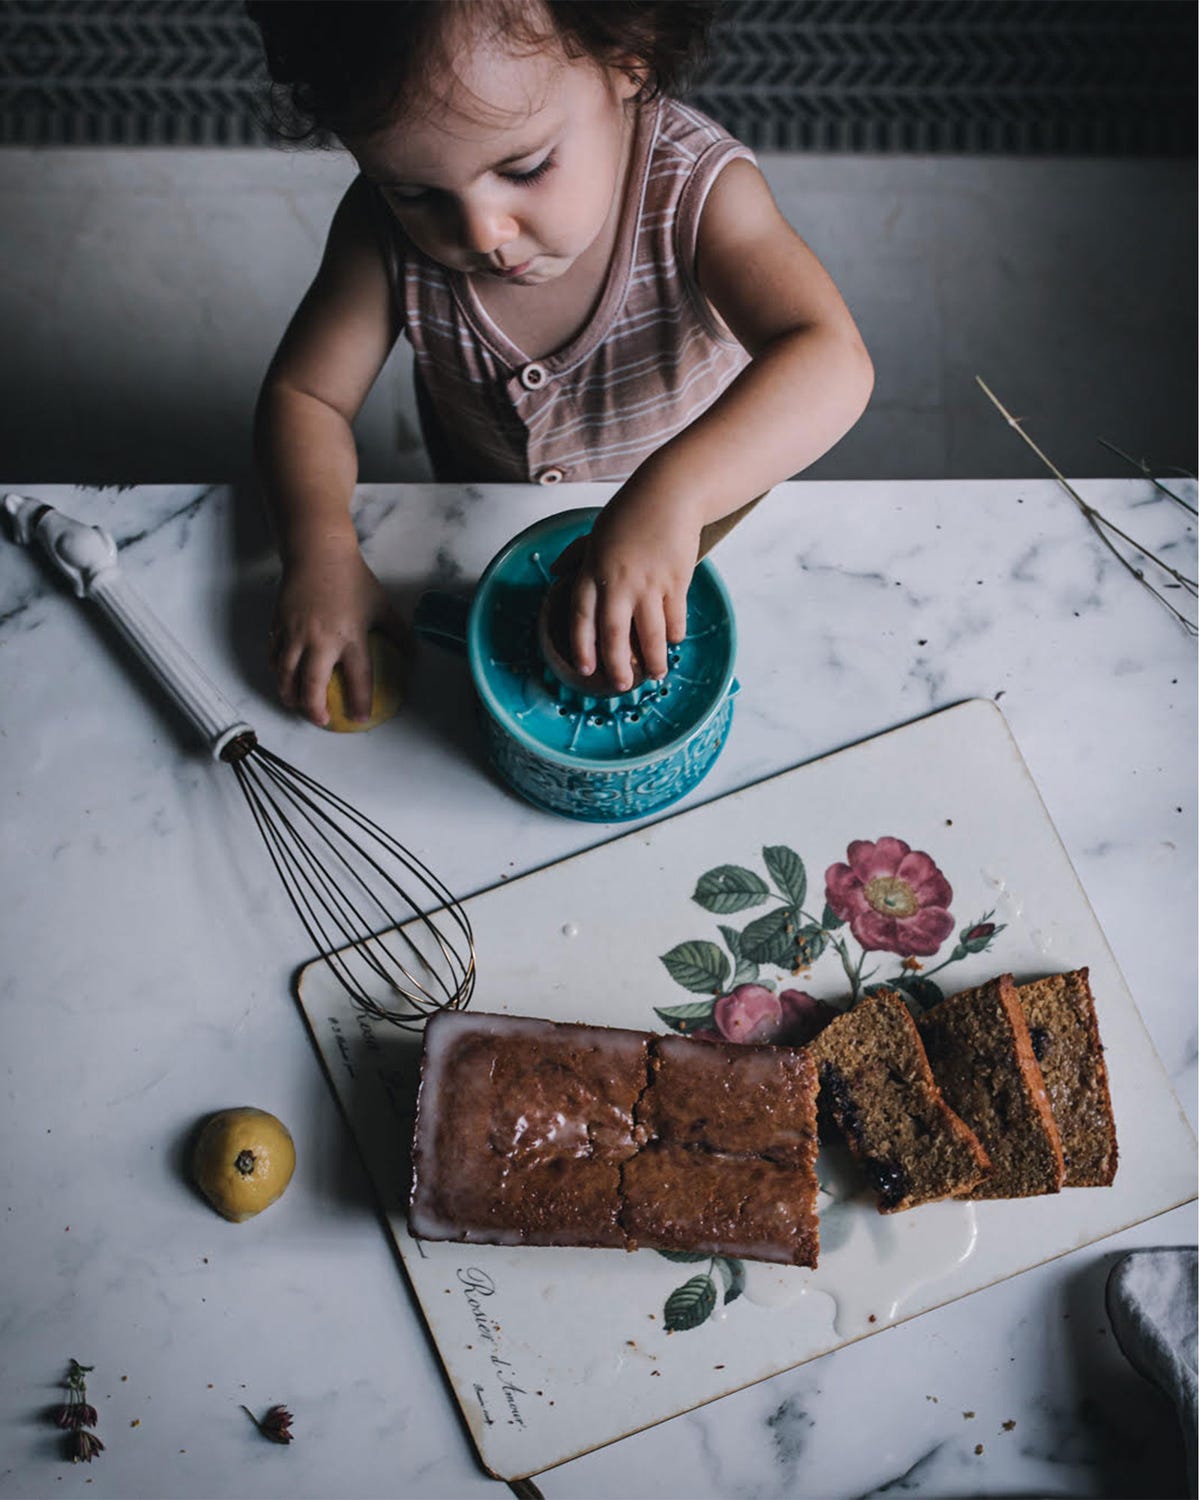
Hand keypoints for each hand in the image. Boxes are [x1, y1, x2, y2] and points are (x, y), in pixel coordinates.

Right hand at [268, 539, 404, 725]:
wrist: (317, 553)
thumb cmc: (353, 579)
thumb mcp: (382, 606)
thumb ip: (399, 633)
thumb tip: (414, 654)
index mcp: (351, 637)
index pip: (358, 679)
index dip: (359, 703)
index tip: (359, 718)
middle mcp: (321, 640)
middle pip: (313, 686)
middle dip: (315, 710)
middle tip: (322, 720)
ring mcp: (296, 634)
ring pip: (286, 676)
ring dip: (290, 696)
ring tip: (296, 705)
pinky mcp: (279, 626)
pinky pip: (274, 657)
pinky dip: (278, 672)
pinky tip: (284, 678)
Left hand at [562, 488, 701, 691]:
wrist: (669, 493)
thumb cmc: (631, 512)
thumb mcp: (596, 533)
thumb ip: (576, 556)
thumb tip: (556, 572)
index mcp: (593, 571)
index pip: (581, 617)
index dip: (582, 646)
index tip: (585, 669)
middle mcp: (618, 582)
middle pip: (612, 634)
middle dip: (616, 665)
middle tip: (621, 685)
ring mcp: (648, 584)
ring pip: (649, 633)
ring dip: (653, 659)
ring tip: (656, 675)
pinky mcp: (675, 581)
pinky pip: (674, 617)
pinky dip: (675, 634)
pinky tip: (674, 642)